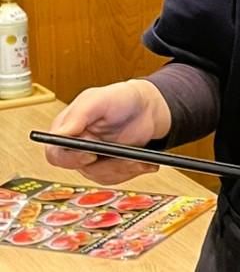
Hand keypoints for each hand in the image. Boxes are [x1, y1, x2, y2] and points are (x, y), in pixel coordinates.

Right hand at [45, 80, 171, 184]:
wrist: (147, 107)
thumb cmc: (121, 98)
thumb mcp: (99, 99)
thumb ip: (79, 114)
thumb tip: (60, 134)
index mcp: (67, 129)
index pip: (56, 154)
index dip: (71, 159)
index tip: (91, 156)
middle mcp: (76, 147)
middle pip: (81, 169)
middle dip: (107, 165)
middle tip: (128, 157)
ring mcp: (91, 158)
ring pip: (100, 176)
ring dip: (122, 168)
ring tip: (140, 157)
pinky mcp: (107, 167)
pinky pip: (114, 178)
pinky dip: (131, 170)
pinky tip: (144, 162)